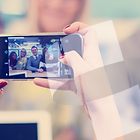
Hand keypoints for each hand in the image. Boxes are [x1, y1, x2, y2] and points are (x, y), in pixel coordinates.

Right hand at [34, 22, 123, 139]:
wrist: (100, 111)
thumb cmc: (95, 89)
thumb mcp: (81, 70)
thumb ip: (71, 58)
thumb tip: (63, 56)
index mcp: (92, 54)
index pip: (89, 33)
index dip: (77, 28)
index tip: (64, 31)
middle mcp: (87, 61)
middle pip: (73, 47)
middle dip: (60, 47)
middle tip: (50, 49)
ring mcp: (81, 72)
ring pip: (65, 64)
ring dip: (53, 65)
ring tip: (40, 65)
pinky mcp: (77, 83)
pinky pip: (61, 79)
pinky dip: (51, 80)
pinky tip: (38, 81)